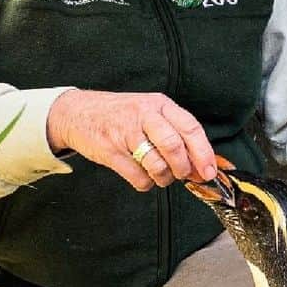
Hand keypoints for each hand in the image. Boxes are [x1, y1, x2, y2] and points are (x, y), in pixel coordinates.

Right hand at [46, 89, 217, 191]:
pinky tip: (141, 174)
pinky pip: (138, 177)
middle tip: (182, 174)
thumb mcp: (150, 112)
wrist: (76, 112)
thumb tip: (203, 165)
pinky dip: (145, 182)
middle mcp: (143, 115)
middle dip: (183, 168)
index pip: (190, 127)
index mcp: (159, 104)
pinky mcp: (111, 151)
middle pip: (174, 147)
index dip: (204, 153)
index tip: (210, 172)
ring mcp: (125, 133)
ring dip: (163, 178)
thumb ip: (176, 133)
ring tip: (159, 174)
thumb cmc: (120, 115)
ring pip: (157, 166)